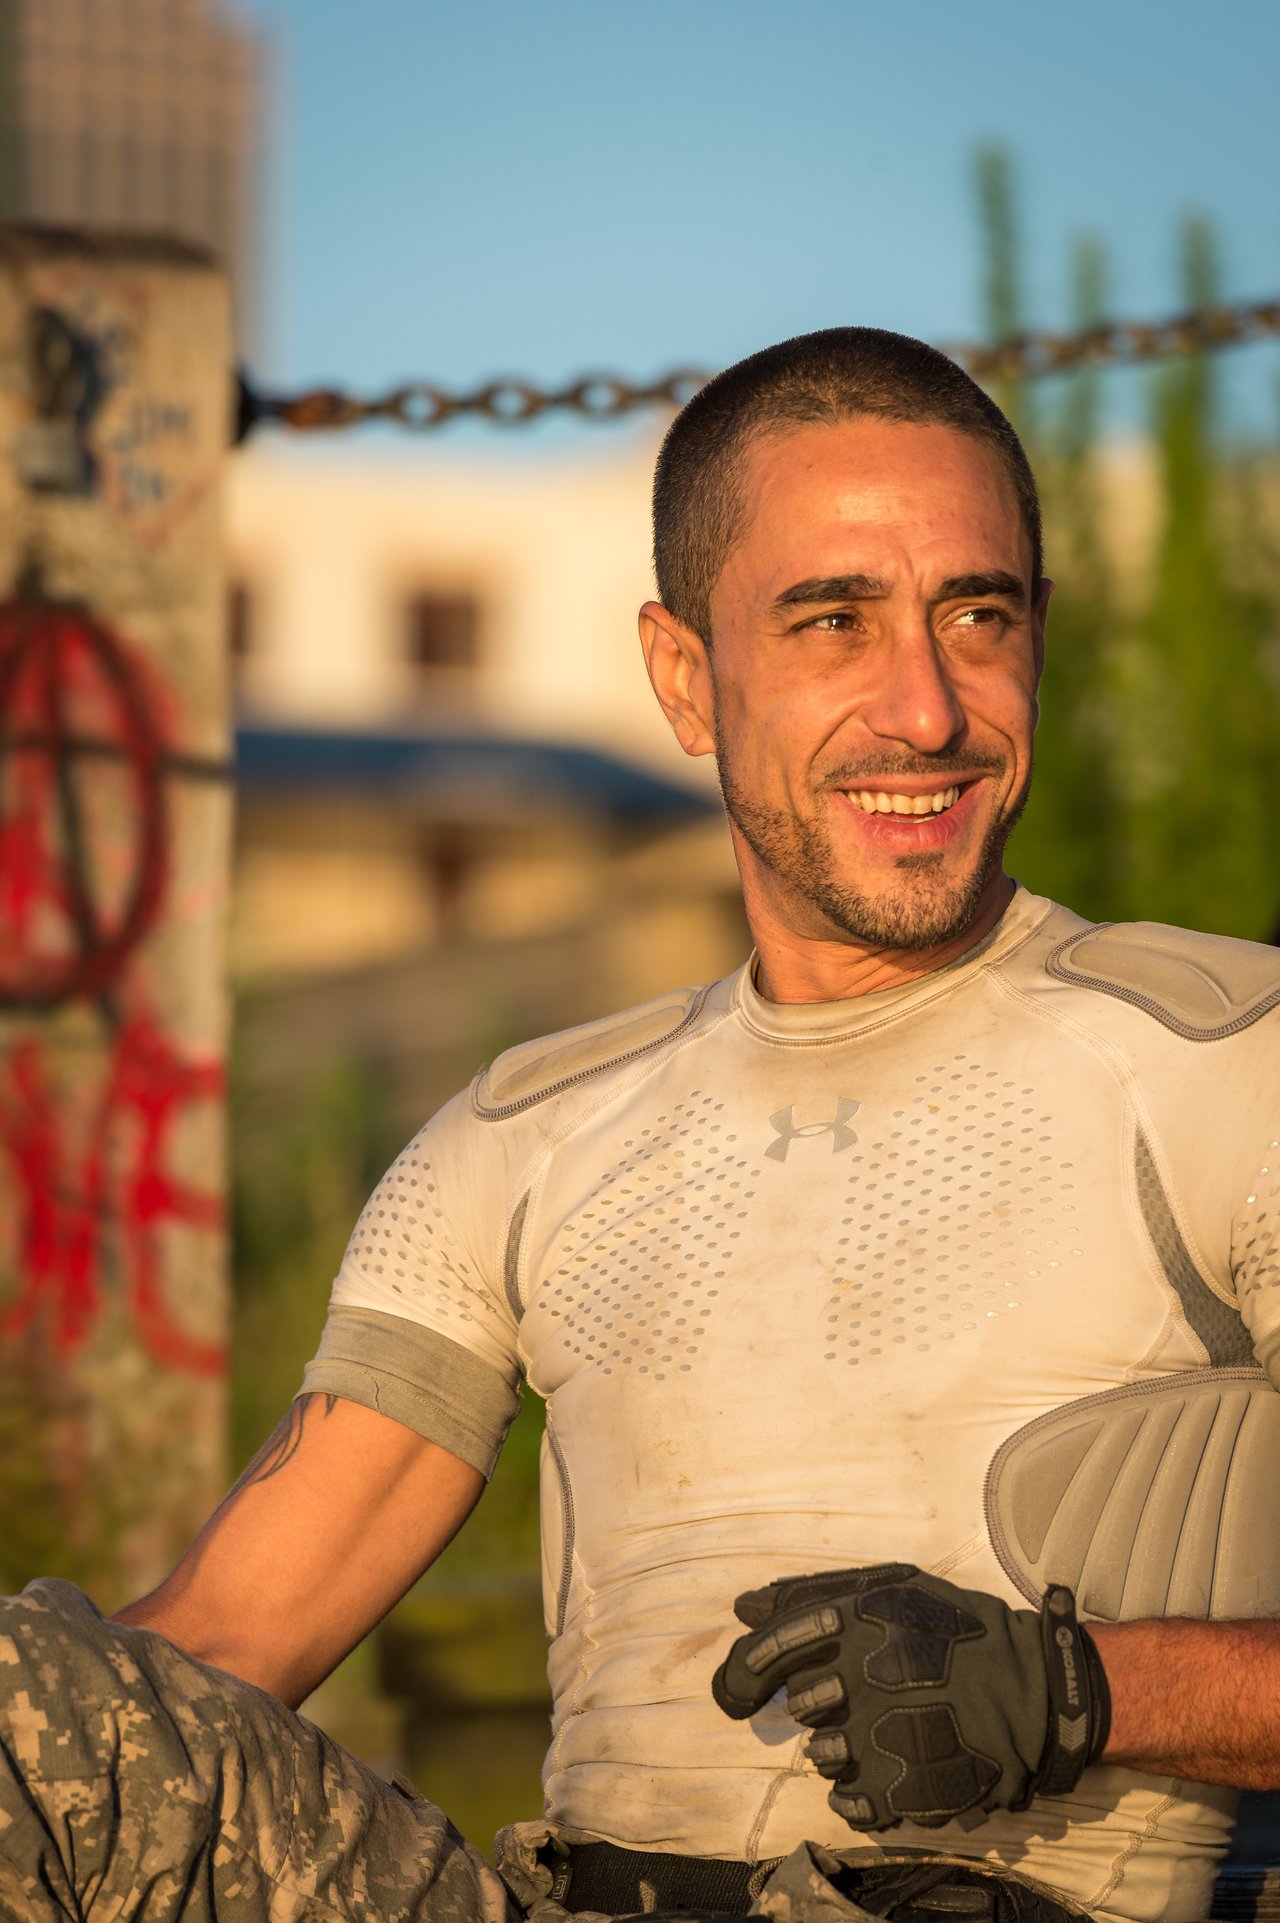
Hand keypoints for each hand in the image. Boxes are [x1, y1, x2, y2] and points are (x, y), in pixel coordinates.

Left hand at [712, 1562, 1107, 1831]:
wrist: (1032, 1691)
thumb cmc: (954, 1631)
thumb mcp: (890, 1587)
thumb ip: (812, 1593)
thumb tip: (744, 1608)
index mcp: (853, 1624)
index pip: (767, 1652)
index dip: (742, 1672)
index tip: (737, 1692)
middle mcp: (858, 1679)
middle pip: (800, 1704)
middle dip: (819, 1701)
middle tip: (863, 1694)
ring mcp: (876, 1739)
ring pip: (820, 1754)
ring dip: (841, 1745)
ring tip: (887, 1727)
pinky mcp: (897, 1791)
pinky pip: (847, 1801)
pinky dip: (858, 1791)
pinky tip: (888, 1766)